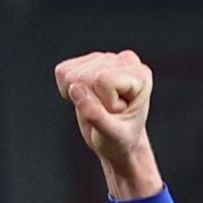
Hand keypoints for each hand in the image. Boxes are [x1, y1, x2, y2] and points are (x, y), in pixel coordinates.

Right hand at [55, 51, 159, 199]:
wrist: (118, 144)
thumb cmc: (121, 140)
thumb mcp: (112, 135)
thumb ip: (95, 115)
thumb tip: (75, 89)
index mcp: (140, 75)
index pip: (103, 80)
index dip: (104, 102)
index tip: (117, 113)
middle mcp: (125, 60)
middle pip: (85, 76)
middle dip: (90, 100)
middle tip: (107, 113)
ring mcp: (105, 58)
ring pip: (71, 74)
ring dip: (80, 97)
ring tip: (100, 106)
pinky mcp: (86, 61)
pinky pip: (62, 72)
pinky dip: (67, 91)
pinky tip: (87, 98)